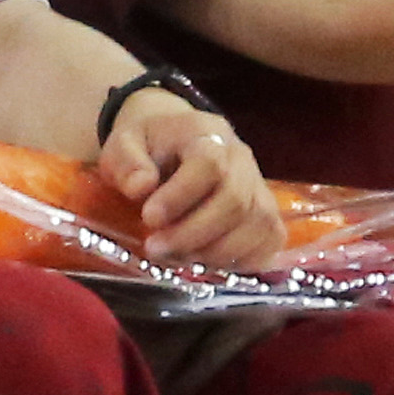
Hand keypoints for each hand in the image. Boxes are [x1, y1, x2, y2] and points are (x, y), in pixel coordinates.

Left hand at [96, 91, 286, 266]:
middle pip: (236, 200)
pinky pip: (270, 241)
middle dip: (193, 233)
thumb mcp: (124, 145)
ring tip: (175, 256)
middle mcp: (241, 158)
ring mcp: (260, 186)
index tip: (149, 218)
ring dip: (214, 252)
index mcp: (205, 133)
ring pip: (257, 224)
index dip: (181, 196)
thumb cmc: (148, 148)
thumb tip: (141, 186)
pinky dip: (240, 260)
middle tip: (156, 248)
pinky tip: (205, 261)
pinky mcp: (268, 214)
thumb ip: (127, 162)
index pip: (209, 164)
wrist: (174, 145)